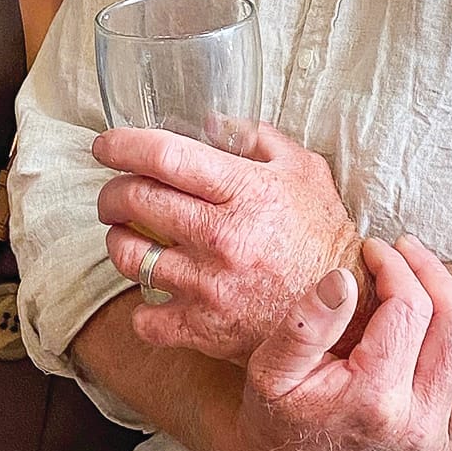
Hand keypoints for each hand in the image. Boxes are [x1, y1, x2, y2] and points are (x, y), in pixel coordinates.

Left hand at [95, 120, 367, 362]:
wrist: (345, 310)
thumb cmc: (321, 234)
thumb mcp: (303, 170)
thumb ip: (256, 138)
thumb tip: (210, 122)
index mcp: (243, 191)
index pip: (164, 157)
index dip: (123, 146)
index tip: (106, 146)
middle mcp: (221, 237)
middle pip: (134, 201)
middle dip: (112, 194)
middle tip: (115, 196)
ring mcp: (209, 285)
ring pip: (128, 256)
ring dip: (119, 242)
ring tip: (128, 238)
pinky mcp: (205, 328)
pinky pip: (145, 317)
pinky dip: (142, 306)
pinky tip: (155, 292)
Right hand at [223, 234, 451, 450]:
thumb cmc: (274, 414)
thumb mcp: (269, 368)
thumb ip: (306, 324)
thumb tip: (345, 278)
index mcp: (372, 400)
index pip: (409, 309)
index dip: (394, 267)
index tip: (373, 248)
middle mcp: (416, 425)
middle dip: (435, 274)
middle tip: (407, 249)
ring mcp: (438, 442)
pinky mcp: (448, 450)